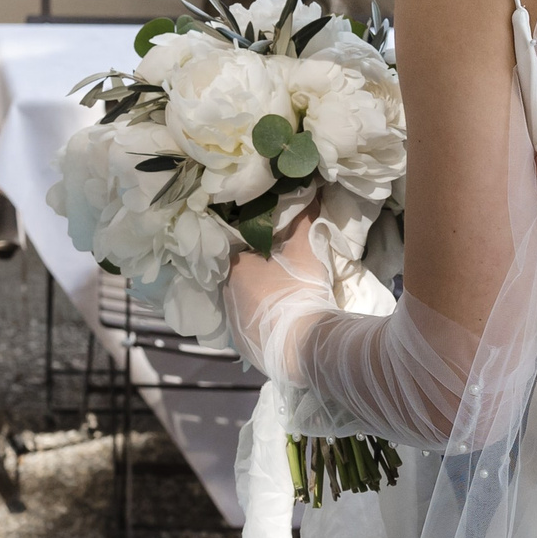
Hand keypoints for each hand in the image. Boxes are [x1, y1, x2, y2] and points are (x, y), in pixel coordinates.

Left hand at [223, 202, 334, 379]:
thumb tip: (311, 192)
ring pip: (245, 303)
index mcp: (235, 268)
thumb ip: (303, 220)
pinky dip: (262, 324)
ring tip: (285, 301)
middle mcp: (226, 294)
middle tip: (284, 276)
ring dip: (260, 301)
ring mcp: (232, 322)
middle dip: (259, 276)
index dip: (260, 251)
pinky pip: (250, 327)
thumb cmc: (299, 289)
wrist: (303, 343)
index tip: (277, 253)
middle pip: (242, 278)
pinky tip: (281, 323)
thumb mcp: (305, 249)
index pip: (242, 251)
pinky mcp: (242, 345)